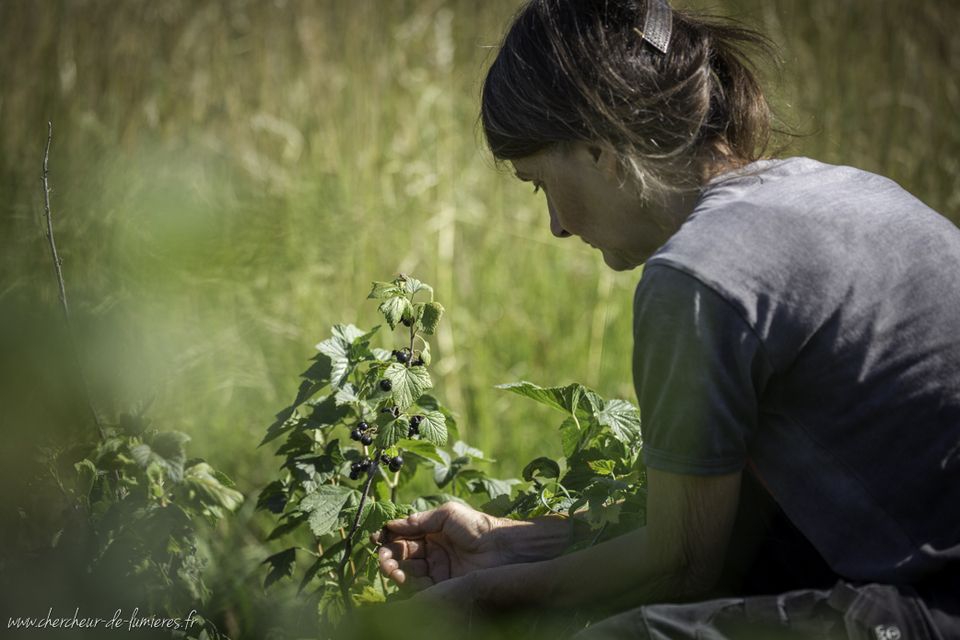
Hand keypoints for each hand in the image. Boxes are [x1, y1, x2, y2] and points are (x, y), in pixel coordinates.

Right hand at [371, 502, 513, 590]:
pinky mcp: (441, 585)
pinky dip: (406, 583)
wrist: (500, 549)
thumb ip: (421, 520)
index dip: (388, 536)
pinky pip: (418, 586)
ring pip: (406, 571)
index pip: (404, 535)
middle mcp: (431, 551)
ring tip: (391, 568)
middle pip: (401, 554)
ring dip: (394, 569)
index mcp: (432, 532)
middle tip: (383, 557)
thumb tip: (394, 524)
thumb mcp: (447, 514)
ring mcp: (435, 569)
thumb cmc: (477, 526)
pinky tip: (401, 577)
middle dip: (388, 555)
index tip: (376, 537)